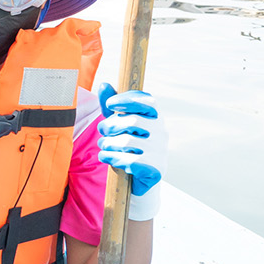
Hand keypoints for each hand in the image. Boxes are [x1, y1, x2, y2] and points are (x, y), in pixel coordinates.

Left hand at [97, 84, 168, 220]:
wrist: (139, 178)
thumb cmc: (127, 147)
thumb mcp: (118, 125)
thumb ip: (111, 107)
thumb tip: (103, 84)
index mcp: (155, 118)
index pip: (148, 101)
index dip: (127, 100)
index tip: (110, 105)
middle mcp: (161, 132)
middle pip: (133, 122)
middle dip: (110, 126)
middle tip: (102, 132)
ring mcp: (160, 151)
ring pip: (127, 143)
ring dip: (107, 145)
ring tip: (104, 147)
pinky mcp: (155, 169)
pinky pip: (128, 161)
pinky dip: (111, 158)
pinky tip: (108, 158)